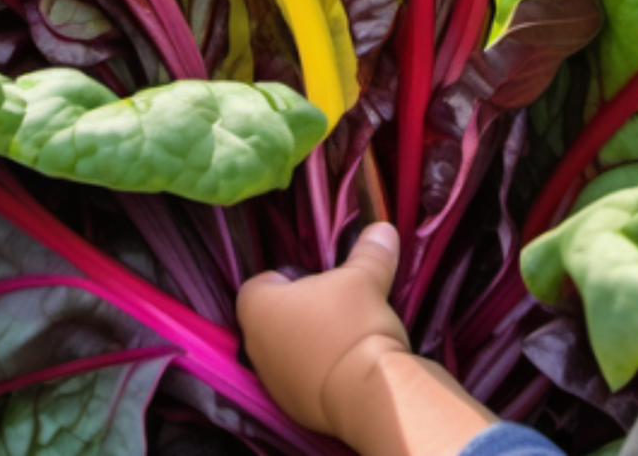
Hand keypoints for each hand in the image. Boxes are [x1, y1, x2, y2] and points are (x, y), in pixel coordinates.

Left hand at [237, 223, 410, 435]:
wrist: (371, 393)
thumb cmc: (354, 324)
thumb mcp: (366, 277)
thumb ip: (370, 251)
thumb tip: (383, 228)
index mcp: (258, 307)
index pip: (259, 283)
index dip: (287, 279)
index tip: (316, 281)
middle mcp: (255, 346)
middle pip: (271, 318)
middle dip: (298, 312)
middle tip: (333, 306)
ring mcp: (272, 382)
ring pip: (285, 352)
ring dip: (307, 345)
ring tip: (343, 337)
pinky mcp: (293, 409)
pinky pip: (300, 382)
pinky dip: (318, 374)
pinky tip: (347, 367)